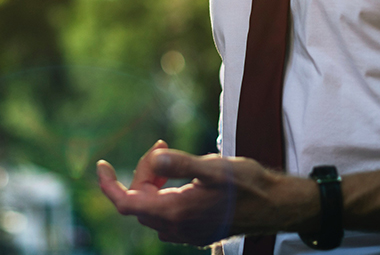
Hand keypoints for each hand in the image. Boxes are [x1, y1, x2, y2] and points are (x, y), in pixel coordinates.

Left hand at [97, 147, 318, 245]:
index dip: (108, 185)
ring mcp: (187, 232)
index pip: (125, 204)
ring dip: (153, 181)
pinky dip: (165, 191)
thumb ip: (182, 164)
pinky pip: (168, 212)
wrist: (278, 206)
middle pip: (139, 201)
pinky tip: (181, 176)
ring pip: (153, 206)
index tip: (101, 165)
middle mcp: (178, 228)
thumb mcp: (214, 168)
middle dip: (142, 172)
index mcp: (176, 212)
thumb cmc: (249, 185)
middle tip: (162, 147)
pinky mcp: (197, 230)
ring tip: (169, 155)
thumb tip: (154, 157)